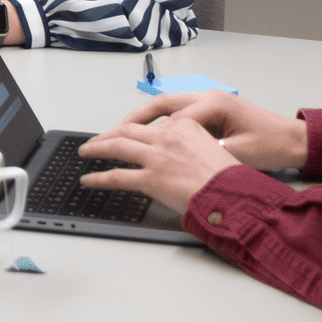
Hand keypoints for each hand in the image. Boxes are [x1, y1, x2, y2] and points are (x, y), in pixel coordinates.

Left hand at [77, 114, 239, 215]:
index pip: (151, 126)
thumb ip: (191, 145)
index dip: (133, 130)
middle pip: (128, 131)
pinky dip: (98, 178)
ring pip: (117, 147)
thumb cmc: (231, 178)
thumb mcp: (215, 149)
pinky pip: (116, 176)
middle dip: (109, 134)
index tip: (125, 134)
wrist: (236, 195)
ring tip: (85, 152)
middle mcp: (167, 137)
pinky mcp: (150, 178)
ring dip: (97, 148)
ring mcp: (156, 157)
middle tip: (97, 140)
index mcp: (184, 127)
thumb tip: (179, 154)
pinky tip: (89, 179)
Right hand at [114, 89, 308, 170]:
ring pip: (167, 107)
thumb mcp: (240, 153)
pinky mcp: (210, 111)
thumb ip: (209, 153)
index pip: (174, 118)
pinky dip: (160, 123)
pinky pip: (177, 114)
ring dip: (145, 119)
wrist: (294, 140)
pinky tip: (149, 136)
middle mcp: (208, 97)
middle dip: (136, 119)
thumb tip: (181, 163)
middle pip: (162, 104)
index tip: (134, 149)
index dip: (153, 135)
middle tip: (113, 133)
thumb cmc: (272, 146)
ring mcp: (208, 102)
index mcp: (215, 104)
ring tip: (123, 132)